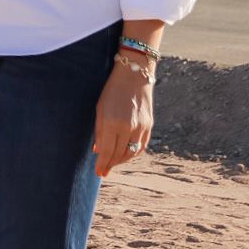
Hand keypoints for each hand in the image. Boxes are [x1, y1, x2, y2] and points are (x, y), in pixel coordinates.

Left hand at [92, 59, 154, 176]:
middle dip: (110, 164)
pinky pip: (141, 146)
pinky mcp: (149, 126)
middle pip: (119, 155)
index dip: (102, 164)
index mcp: (112, 122)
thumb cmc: (112, 90)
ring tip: (113, 163)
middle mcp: (128, 127)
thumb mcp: (100, 108)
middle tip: (104, 171)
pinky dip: (133, 153)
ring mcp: (141, 127)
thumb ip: (99, 131)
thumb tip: (98, 151)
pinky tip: (126, 154)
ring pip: (131, 153)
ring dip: (121, 161)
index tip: (99, 173)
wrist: (134, 75)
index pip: (107, 151)